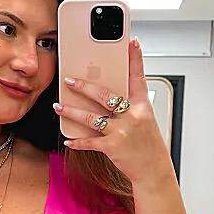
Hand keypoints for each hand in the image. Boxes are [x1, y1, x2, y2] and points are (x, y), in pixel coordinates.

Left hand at [54, 38, 174, 186]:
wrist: (153, 171)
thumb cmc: (148, 145)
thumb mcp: (144, 120)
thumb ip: (129, 106)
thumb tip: (108, 95)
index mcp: (142, 106)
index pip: (139, 77)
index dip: (135, 59)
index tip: (131, 42)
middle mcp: (133, 116)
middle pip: (105, 95)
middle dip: (84, 87)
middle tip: (69, 80)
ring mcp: (122, 131)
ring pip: (91, 117)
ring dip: (72, 112)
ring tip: (59, 106)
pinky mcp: (113, 147)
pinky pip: (90, 142)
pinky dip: (77, 141)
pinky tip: (68, 139)